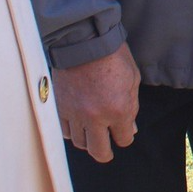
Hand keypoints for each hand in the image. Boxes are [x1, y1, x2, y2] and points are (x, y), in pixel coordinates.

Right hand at [55, 40, 140, 162]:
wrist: (84, 39)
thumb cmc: (112, 55)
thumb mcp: (132, 79)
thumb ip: (131, 107)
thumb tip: (130, 128)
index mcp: (118, 110)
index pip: (123, 139)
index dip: (125, 136)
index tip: (123, 132)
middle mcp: (95, 117)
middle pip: (99, 152)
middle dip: (106, 152)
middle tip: (107, 148)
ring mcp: (75, 114)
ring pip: (80, 143)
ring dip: (88, 140)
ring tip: (92, 134)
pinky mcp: (60, 107)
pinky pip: (64, 131)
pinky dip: (72, 131)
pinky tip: (78, 124)